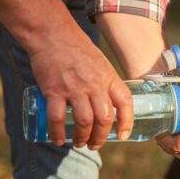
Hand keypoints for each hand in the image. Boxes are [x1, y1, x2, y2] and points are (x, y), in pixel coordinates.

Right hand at [29, 33, 133, 148]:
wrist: (52, 34)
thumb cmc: (76, 47)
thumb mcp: (99, 62)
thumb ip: (103, 81)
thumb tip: (105, 102)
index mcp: (108, 76)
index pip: (125, 102)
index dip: (127, 121)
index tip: (123, 135)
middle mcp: (94, 84)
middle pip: (104, 118)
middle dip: (101, 137)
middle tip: (95, 144)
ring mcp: (74, 88)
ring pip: (84, 122)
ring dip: (82, 138)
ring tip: (79, 143)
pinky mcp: (54, 90)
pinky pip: (58, 118)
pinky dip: (58, 133)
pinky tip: (58, 140)